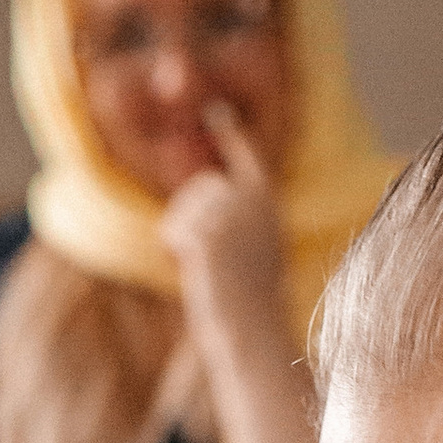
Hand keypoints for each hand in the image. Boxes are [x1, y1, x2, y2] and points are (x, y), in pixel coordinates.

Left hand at [160, 105, 287, 363]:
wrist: (252, 331)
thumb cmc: (251, 300)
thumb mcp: (252, 249)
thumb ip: (236, 216)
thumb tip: (203, 188)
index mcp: (269, 203)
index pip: (246, 157)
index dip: (230, 136)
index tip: (215, 111)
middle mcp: (251, 202)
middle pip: (201, 186)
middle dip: (193, 216)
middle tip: (209, 257)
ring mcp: (229, 217)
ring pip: (184, 207)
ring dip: (183, 236)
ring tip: (207, 267)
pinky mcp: (208, 236)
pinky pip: (173, 229)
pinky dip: (175, 250)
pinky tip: (195, 270)